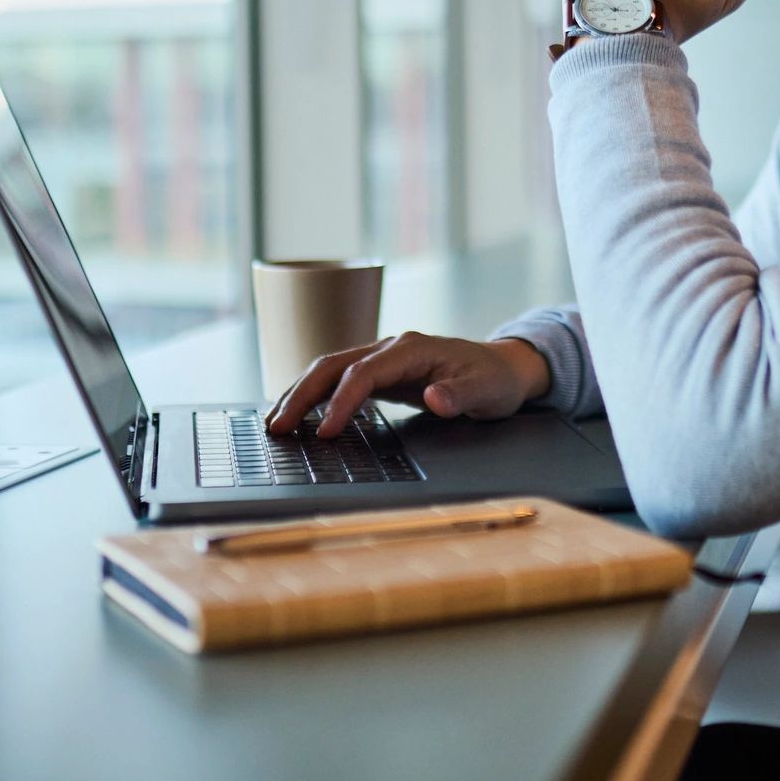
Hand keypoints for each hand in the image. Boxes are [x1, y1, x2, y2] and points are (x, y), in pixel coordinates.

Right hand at [264, 333, 551, 437]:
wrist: (503, 367)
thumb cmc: (494, 380)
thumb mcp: (487, 392)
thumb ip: (460, 396)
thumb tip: (435, 398)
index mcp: (412, 349)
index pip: (364, 373)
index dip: (341, 402)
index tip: (325, 432)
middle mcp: (391, 348)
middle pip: (334, 364)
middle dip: (302, 395)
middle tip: (278, 428)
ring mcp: (383, 357)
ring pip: (330, 369)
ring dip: (300, 393)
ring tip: (276, 423)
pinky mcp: (380, 371)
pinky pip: (338, 380)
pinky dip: (314, 395)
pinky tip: (298, 415)